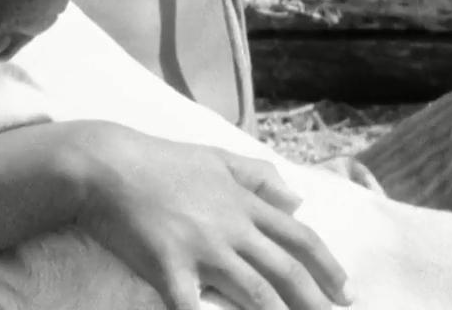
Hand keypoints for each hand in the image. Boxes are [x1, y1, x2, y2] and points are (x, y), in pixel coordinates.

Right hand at [68, 122, 353, 309]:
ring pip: (255, 293)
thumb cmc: (156, 160)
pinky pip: (194, 307)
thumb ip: (255, 174)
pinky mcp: (168, 266)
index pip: (298, 236)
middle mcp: (229, 226)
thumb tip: (297, 199)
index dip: (328, 266)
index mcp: (240, 200)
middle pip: (286, 271)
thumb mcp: (212, 156)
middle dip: (317, 302)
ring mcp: (201, 247)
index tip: (347, 291)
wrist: (105, 164)